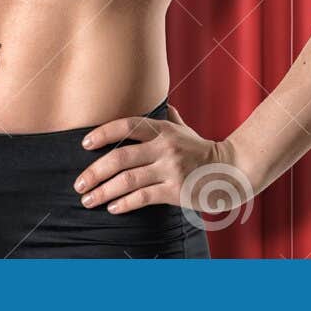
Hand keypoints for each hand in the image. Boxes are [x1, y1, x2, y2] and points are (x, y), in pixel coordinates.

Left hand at [73, 103, 254, 214]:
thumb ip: (169, 118)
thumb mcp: (185, 130)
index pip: (127, 126)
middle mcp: (165, 147)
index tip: (84, 144)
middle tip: (79, 184)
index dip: (103, 133)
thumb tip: (160, 102)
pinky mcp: (176, 191)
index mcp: (163, 129)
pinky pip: (143, 197)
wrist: (231, 170)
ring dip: (103, 191)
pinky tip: (112, 208)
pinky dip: (124, 204)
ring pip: (128, 180)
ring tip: (87, 200)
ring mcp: (171, 169)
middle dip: (95, 171)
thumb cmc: (202, 150)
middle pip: (121, 157)